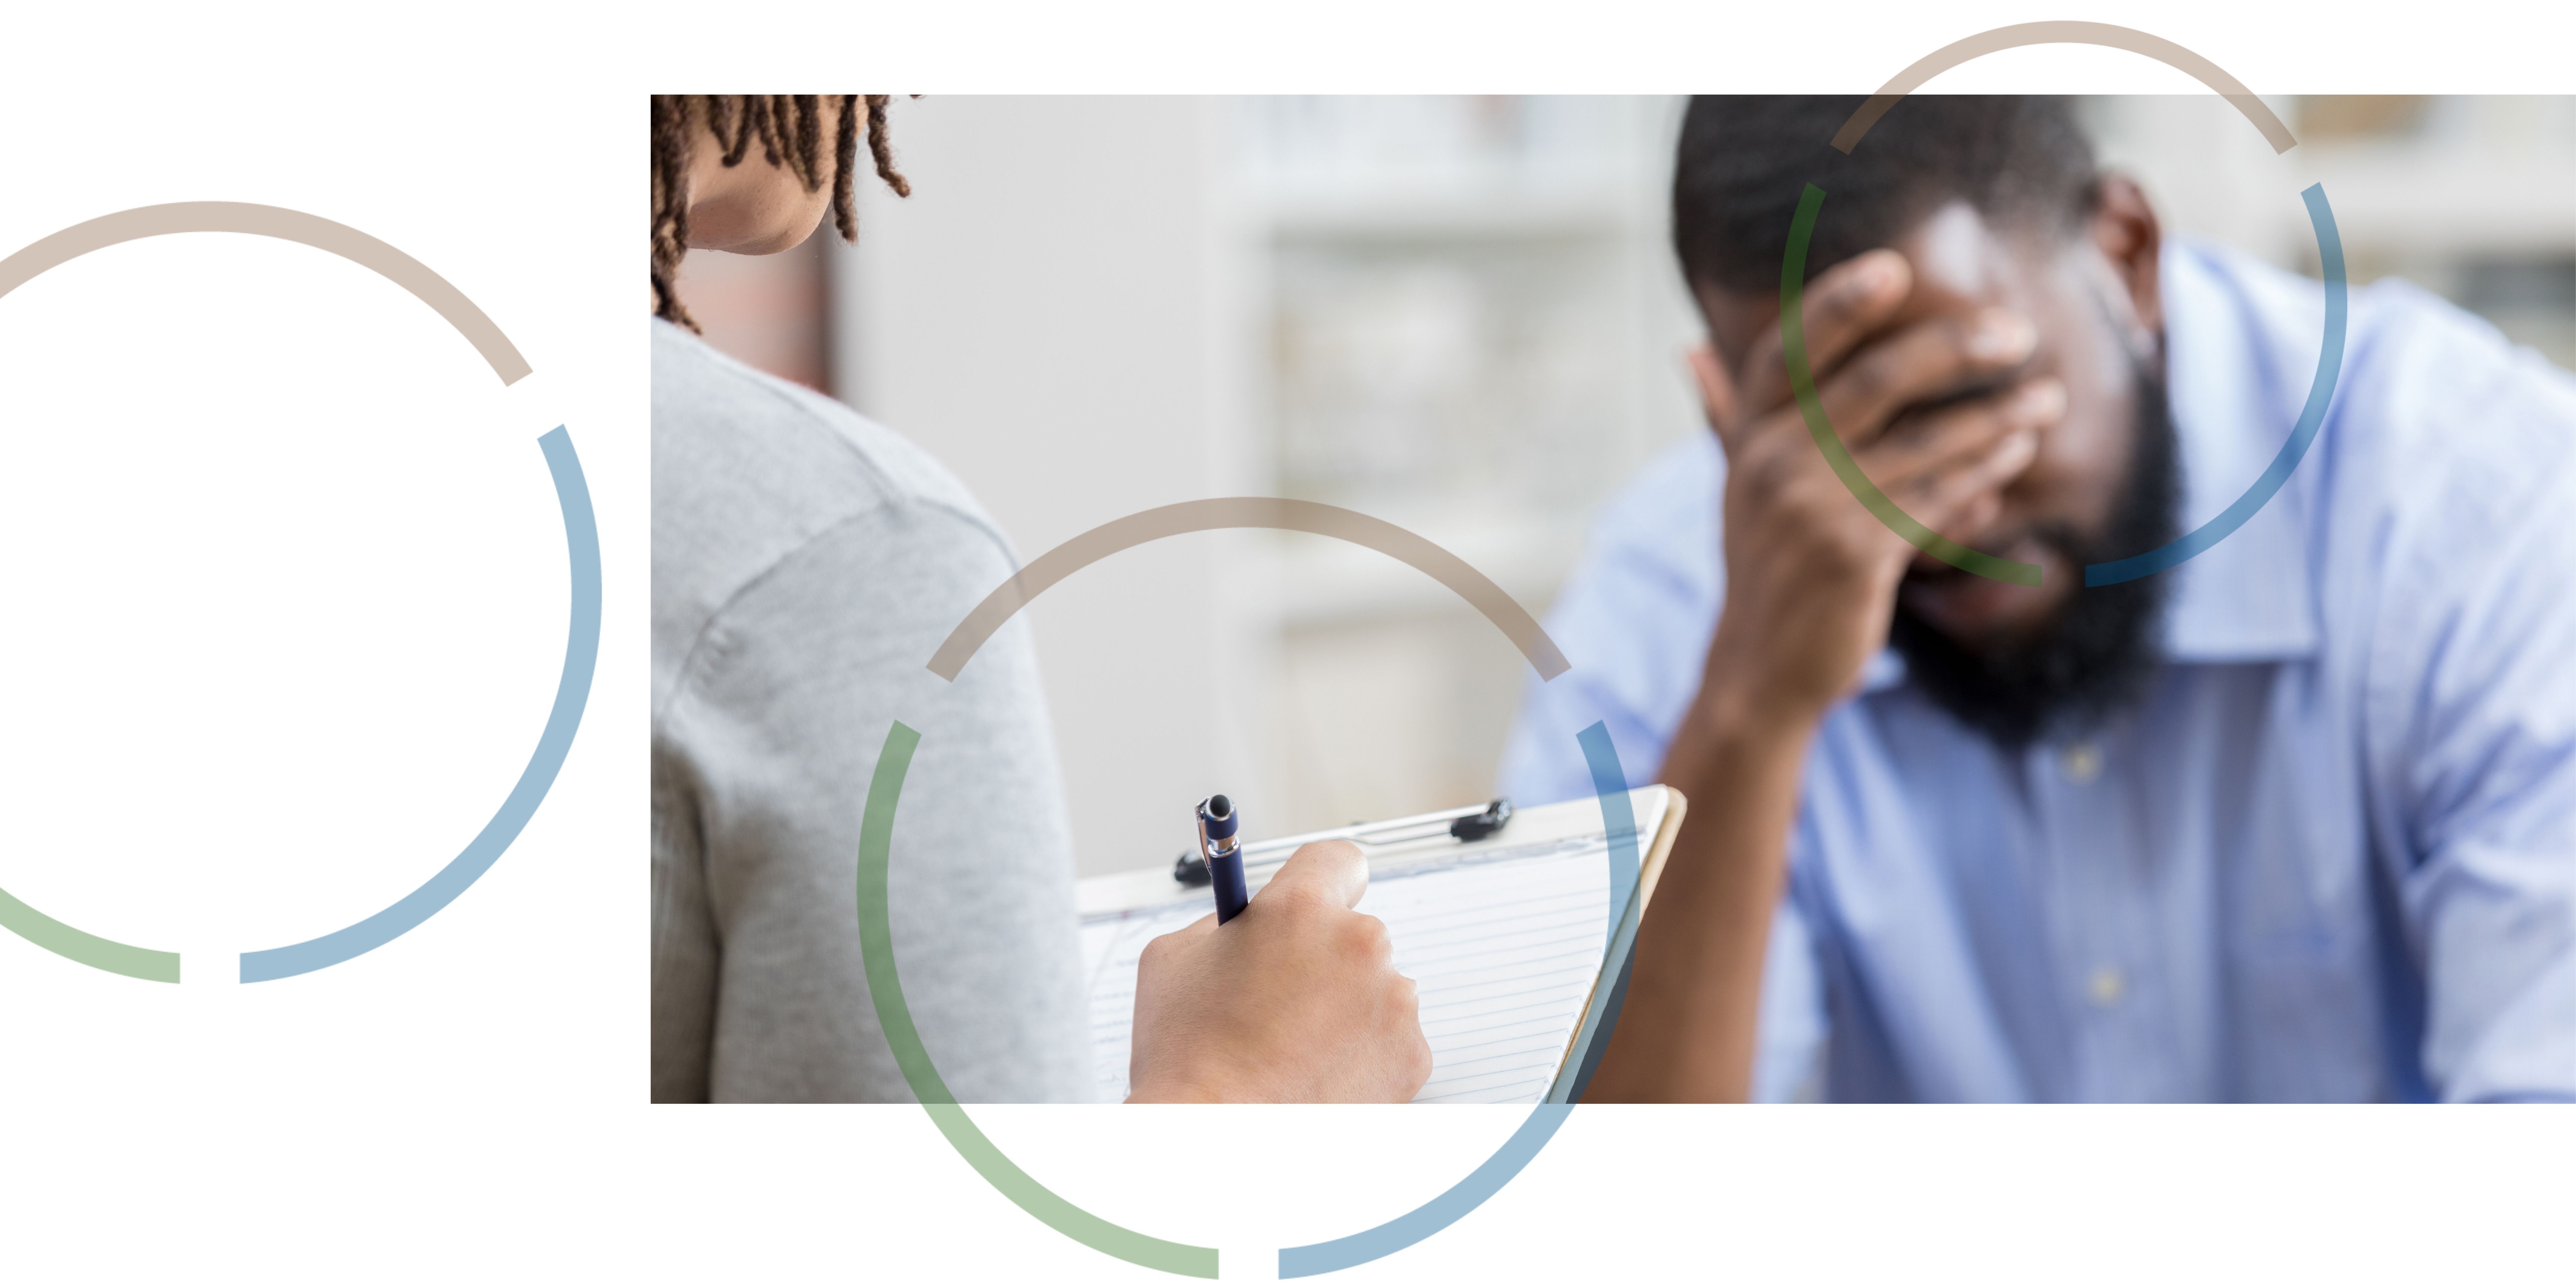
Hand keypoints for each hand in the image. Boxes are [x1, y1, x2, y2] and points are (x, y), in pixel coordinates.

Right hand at [1125, 840, 1432, 1102]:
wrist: (1215, 1141)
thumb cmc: (1186, 1055)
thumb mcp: (1174, 958)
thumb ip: (1224, 924)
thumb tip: (1253, 923)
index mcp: (1301, 909)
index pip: (1338, 859)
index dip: (1320, 882)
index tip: (1313, 905)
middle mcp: (1359, 945)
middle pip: (1354, 934)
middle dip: (1323, 960)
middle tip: (1280, 1003)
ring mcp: (1393, 1003)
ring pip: (1376, 989)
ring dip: (1346, 1010)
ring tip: (1294, 1051)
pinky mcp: (1413, 1057)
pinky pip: (1392, 1041)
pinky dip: (1364, 1057)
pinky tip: (1318, 1077)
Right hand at [1693, 248, 2063, 729]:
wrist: (1760, 668)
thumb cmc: (1764, 565)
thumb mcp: (1737, 485)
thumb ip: (1726, 416)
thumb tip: (1690, 350)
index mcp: (1748, 437)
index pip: (1790, 349)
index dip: (1840, 303)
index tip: (1895, 268)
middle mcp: (1775, 463)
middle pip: (1876, 379)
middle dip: (1954, 347)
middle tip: (2017, 334)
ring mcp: (1816, 509)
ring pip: (1927, 440)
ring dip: (1997, 414)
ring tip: (2047, 398)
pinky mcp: (1857, 555)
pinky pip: (1939, 497)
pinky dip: (1985, 470)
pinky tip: (2016, 449)